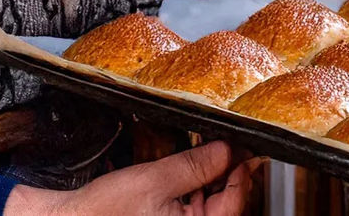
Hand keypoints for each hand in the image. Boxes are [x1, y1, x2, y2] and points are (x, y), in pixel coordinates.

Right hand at [4, 140, 263, 215]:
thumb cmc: (102, 215)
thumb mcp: (156, 181)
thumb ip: (196, 165)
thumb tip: (228, 150)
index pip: (237, 202)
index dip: (243, 169)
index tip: (246, 144)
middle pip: (223, 201)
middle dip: (221, 170)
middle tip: (222, 140)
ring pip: (205, 201)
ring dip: (203, 176)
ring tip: (200, 147)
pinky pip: (184, 205)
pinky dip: (185, 186)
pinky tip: (180, 165)